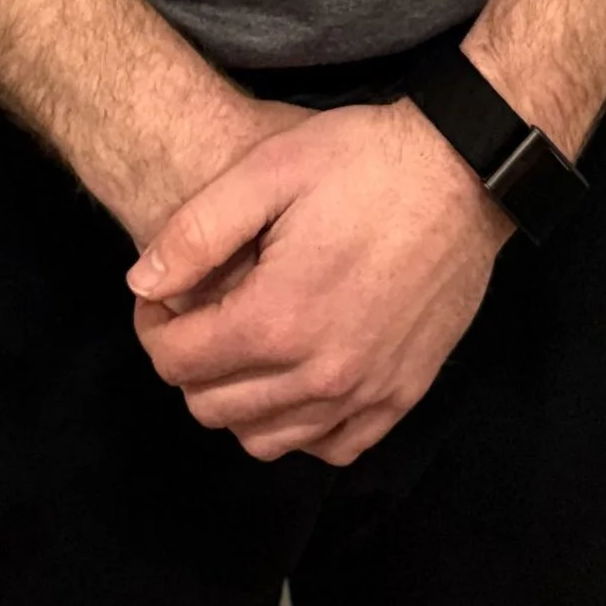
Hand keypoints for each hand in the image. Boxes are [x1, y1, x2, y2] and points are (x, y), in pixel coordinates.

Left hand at [127, 100, 512, 466]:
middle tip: (200, 311)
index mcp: (277, 320)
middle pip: (213, 407)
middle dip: (189, 362)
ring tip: (245, 342)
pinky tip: (298, 373)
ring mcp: (366, 392)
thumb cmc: (363, 160)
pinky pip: (331, 445)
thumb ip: (195, 232)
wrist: (464, 170)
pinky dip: (301, 424)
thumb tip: (140, 284)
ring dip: (238, 400)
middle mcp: (319, 374)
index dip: (153, 325)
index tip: (163, 293)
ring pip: (266, 438)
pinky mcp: (403, 394)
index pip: (176, 362)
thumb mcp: (268, 169)